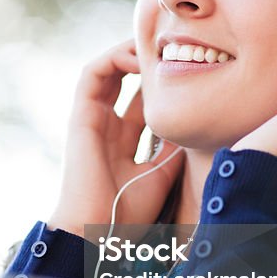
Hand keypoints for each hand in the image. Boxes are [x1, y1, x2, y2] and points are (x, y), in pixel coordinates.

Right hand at [48, 39, 183, 236]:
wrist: (98, 230)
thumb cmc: (127, 212)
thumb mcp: (162, 173)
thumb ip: (174, 146)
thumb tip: (195, 122)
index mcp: (123, 141)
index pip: (141, 99)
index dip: (159, 82)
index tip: (186, 69)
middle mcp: (107, 126)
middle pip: (124, 79)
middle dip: (145, 59)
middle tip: (170, 47)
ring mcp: (93, 119)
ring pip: (107, 69)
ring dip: (129, 52)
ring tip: (155, 46)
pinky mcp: (81, 114)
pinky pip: (92, 72)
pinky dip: (114, 58)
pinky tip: (139, 59)